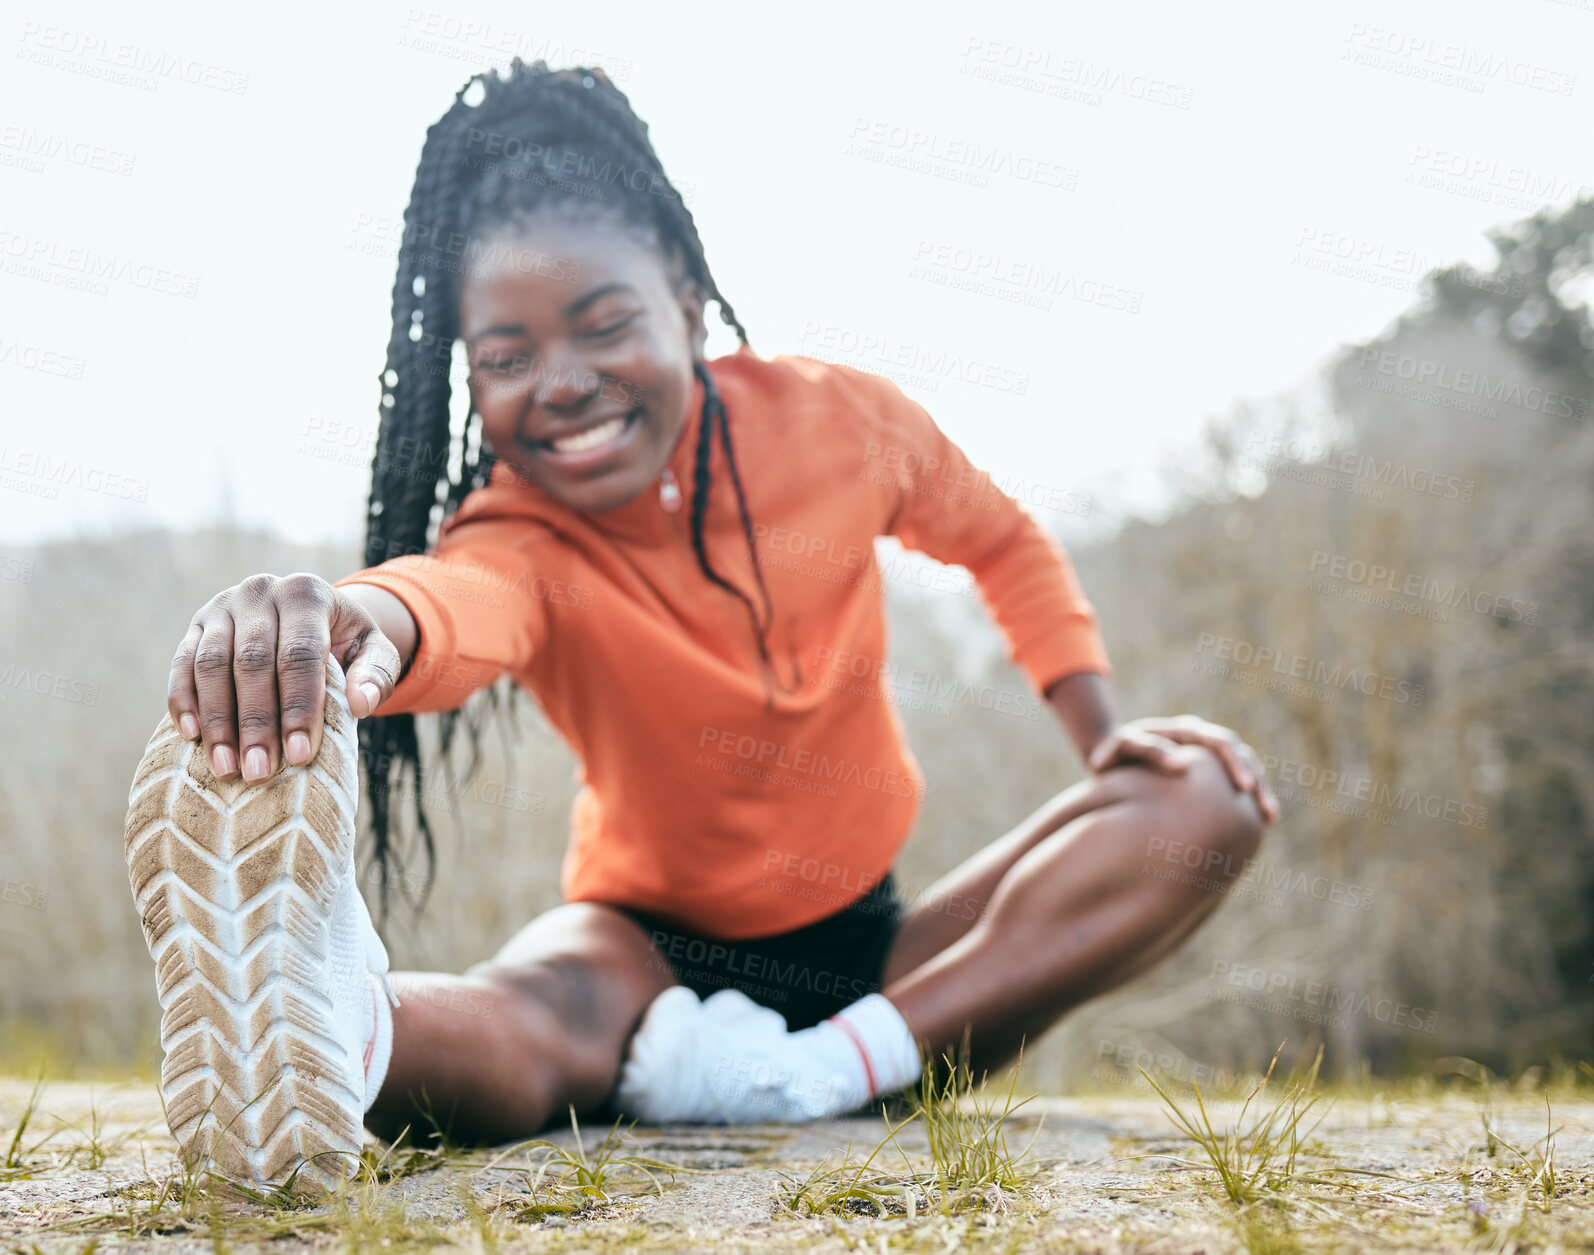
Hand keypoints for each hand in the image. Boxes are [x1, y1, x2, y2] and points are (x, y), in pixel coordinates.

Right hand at [167, 573, 402, 781]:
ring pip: (212, 665)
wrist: (309, 613)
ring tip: (227, 767)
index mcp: (306, 593)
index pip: (301, 654)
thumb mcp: (373, 650)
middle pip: (253, 662)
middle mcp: (260, 592)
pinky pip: (182, 664)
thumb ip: (377, 674)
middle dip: (256, 722)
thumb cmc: (344, 640)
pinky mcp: (195, 625)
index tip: (300, 754)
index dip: (300, 707)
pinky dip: (184, 701)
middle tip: (260, 771)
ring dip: (217, 720)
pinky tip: (192, 737)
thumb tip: (362, 704)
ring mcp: (222, 606)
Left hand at [1087, 715, 1279, 823]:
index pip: (1222, 742)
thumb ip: (1146, 749)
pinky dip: (1246, 803)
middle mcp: (1202, 742)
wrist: (1109, 762)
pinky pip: (1233, 789)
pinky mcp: (1207, 778)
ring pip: (1244, 771)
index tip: (1244, 787)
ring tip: (1270, 818)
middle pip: (1241, 756)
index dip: (1236, 763)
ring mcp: (1207, 760)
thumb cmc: (1114, 754)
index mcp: (1187, 732)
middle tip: (1265, 809)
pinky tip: (1256, 825)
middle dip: (1256, 781)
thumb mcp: (1121, 747)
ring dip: (1259, 793)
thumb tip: (1181, 764)